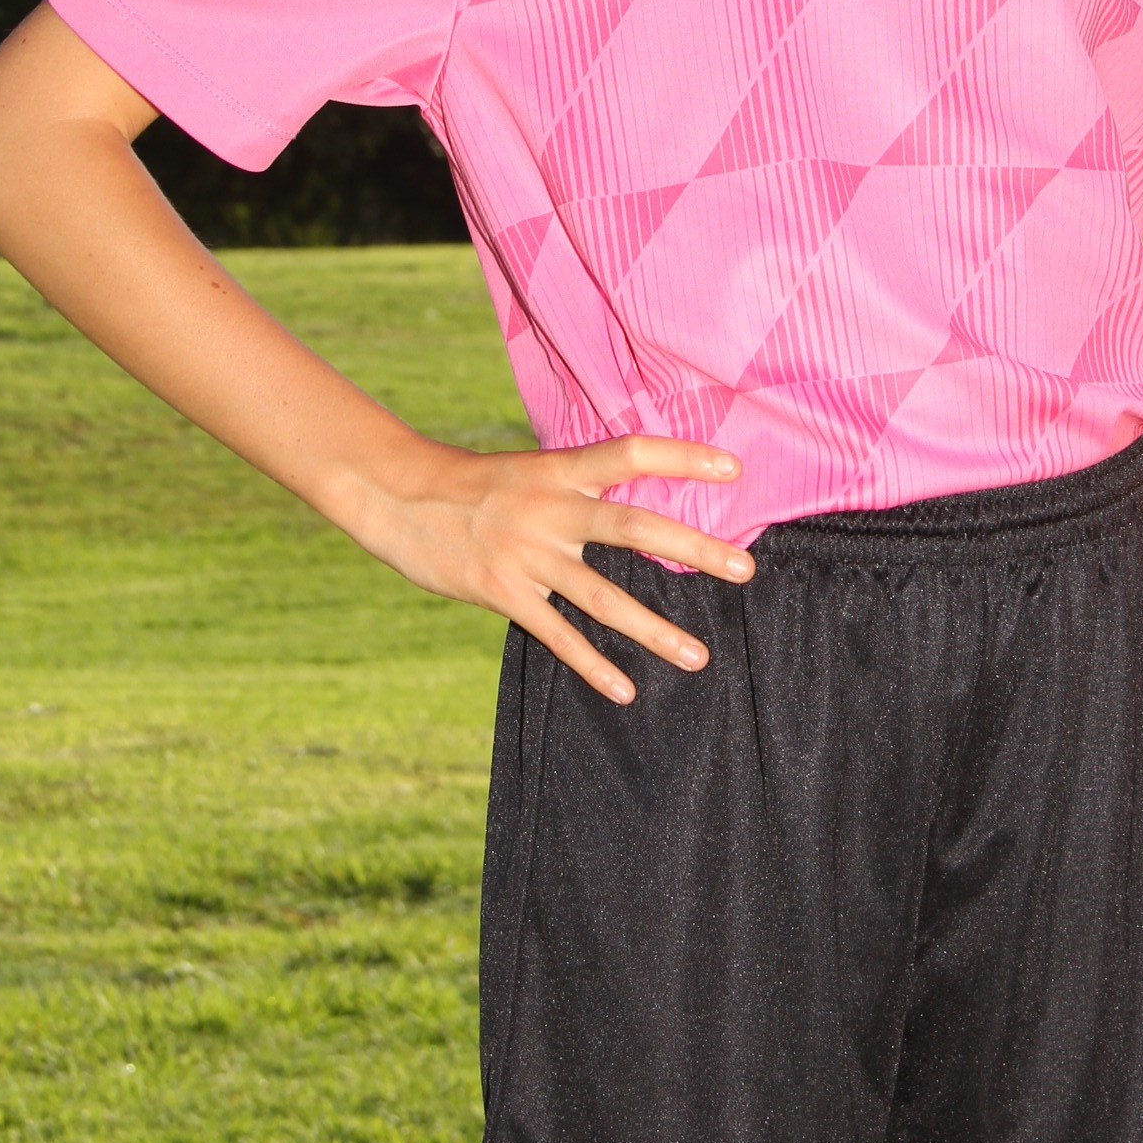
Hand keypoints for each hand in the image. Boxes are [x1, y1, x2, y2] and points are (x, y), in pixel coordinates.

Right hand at [350, 434, 753, 705]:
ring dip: (654, 630)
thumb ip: (573, 486)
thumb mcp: (528, 469)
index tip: (734, 467)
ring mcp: (527, 554)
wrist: (397, 497)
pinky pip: (556, 634)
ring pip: (602, 597)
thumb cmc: (470, 484)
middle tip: (745, 569)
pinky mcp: (502, 593)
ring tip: (698, 657)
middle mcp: (550, 508)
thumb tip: (623, 497)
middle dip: (694, 549)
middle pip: (634, 527)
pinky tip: (624, 690)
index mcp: (559, 470)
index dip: (684, 457)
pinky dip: (592, 665)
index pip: (632, 453)